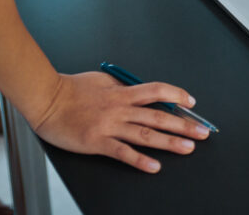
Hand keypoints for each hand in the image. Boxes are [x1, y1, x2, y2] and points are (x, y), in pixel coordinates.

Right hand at [34, 71, 208, 172]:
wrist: (47, 99)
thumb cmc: (71, 89)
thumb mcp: (100, 81)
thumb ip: (120, 89)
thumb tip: (136, 92)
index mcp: (121, 92)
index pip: (156, 90)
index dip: (176, 95)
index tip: (191, 103)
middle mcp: (120, 107)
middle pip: (158, 114)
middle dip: (183, 124)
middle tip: (202, 132)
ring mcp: (110, 125)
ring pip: (146, 134)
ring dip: (169, 142)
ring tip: (188, 148)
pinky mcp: (98, 142)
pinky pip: (123, 152)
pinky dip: (140, 160)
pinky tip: (154, 167)